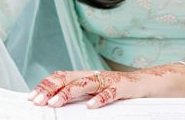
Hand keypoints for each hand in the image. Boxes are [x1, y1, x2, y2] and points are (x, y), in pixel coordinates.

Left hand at [29, 66, 184, 108]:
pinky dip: (101, 99)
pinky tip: (91, 107)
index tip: (32, 96)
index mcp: (86, 77)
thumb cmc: (122, 91)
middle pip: (69, 78)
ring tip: (56, 102)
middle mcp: (95, 76)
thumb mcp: (97, 93)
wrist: (152, 84)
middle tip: (38, 100)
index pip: (61, 77)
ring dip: (69, 93)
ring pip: (85, 83)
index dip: (46, 85)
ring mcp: (109, 81)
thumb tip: (57, 104)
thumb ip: (80, 97)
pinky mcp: (125, 87)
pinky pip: (112, 92)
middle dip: (51, 88)